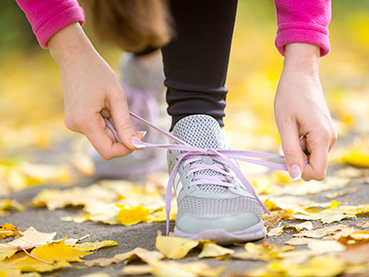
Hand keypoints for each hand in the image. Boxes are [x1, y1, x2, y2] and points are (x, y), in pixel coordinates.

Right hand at [48, 23, 144, 159]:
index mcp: (85, 122)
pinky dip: (106, 122)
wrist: (75, 57)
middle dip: (121, 135)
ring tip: (111, 104)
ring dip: (113, 126)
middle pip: (106, 144)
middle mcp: (76, 127)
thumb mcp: (117, 98)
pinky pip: (96, 129)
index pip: (108, 152)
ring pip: (102, 137)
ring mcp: (73, 124)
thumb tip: (137, 146)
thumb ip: (126, 125)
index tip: (139, 138)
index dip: (126, 149)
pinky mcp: (74, 120)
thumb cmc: (97, 73)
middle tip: (130, 116)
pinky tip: (104, 105)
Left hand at [274, 43, 336, 180]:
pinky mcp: (324, 132)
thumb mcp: (285, 126)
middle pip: (314, 165)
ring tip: (292, 129)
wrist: (300, 75)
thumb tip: (295, 176)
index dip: (301, 172)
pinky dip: (301, 143)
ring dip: (298, 149)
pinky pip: (312, 147)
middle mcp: (329, 139)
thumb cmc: (290, 97)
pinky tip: (296, 127)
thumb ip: (290, 151)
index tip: (286, 158)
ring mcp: (328, 135)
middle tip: (288, 138)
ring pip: (312, 156)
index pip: (317, 172)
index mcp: (321, 138)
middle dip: (298, 159)